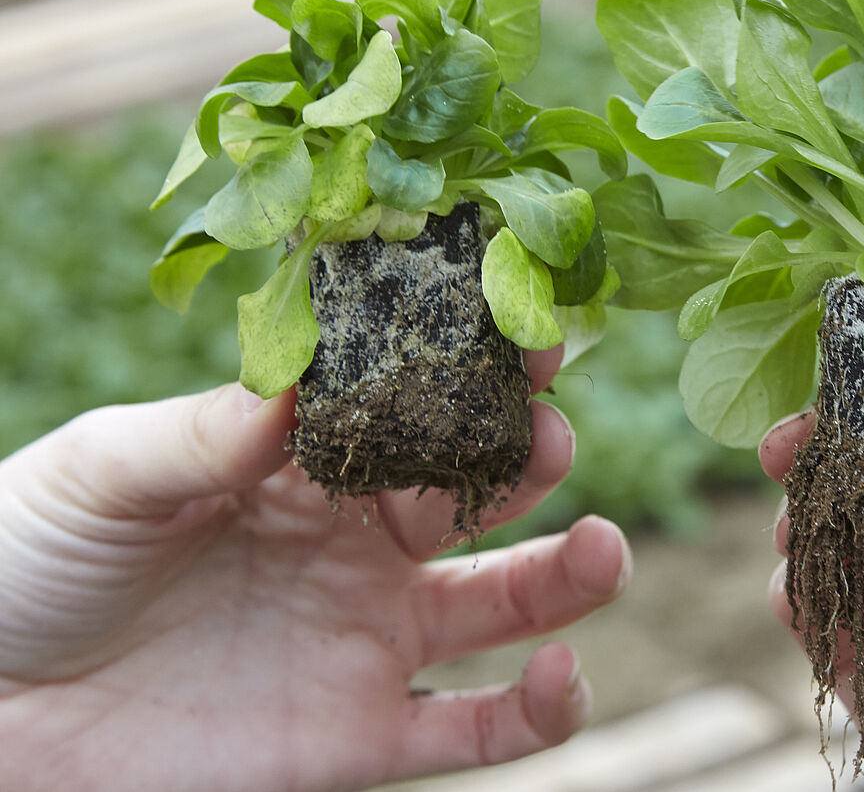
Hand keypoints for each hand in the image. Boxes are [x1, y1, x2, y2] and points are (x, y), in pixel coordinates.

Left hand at [0, 346, 631, 791]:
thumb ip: (205, 432)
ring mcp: (367, 636)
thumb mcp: (102, 476)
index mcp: (302, 462)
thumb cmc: (26, 563)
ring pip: (505, 601)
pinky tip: (563, 676)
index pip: (413, 400)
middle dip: (527, 456)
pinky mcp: (361, 735)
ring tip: (605, 549)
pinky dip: (538, 711)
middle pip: (475, 490)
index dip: (472, 366)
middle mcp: (355, 540)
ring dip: (570, 575)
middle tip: (551, 430)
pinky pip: (475, 729)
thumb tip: (304, 377)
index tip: (524, 328)